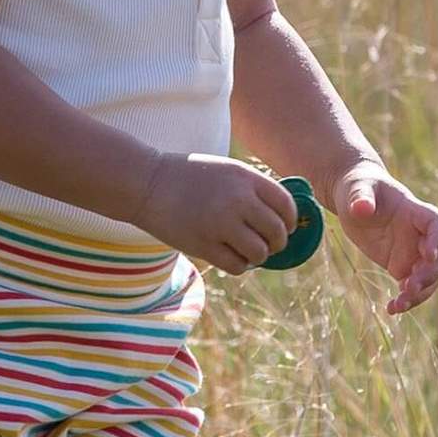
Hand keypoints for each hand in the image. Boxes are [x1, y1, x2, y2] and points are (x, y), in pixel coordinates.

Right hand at [132, 152, 299, 275]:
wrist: (147, 183)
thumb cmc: (189, 177)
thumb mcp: (226, 170)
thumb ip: (254, 189)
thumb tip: (285, 217)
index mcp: (245, 177)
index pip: (286, 205)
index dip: (290, 221)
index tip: (285, 227)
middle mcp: (238, 200)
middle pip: (276, 232)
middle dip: (276, 243)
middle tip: (267, 244)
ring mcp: (221, 224)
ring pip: (260, 253)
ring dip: (257, 256)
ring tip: (246, 251)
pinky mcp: (204, 245)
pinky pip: (238, 266)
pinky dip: (240, 265)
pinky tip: (230, 256)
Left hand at [334, 159, 437, 313]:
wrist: (354, 200)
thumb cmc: (359, 187)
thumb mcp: (357, 189)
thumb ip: (361, 199)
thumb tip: (361, 209)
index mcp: (415, 211)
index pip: (437, 224)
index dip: (437, 240)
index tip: (426, 254)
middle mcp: (420, 234)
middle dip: (430, 273)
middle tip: (410, 286)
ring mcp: (413, 252)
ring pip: (431, 277)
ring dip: (421, 293)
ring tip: (399, 304)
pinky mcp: (401, 266)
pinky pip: (412, 287)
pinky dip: (406, 300)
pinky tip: (391, 309)